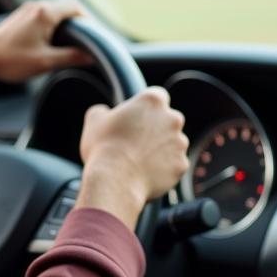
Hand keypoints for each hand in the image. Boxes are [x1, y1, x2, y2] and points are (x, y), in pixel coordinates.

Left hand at [0, 0, 91, 88]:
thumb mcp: (46, 62)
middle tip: (84, 40)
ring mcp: (26, 11)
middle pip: (64, 9)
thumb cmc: (11, 60)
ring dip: (63, 25)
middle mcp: (36, 7)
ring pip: (52, 12)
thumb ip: (71, 57)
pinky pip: (41, 16)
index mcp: (45, 14)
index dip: (88, 20)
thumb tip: (91, 57)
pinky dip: (51, 25)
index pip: (75, 8)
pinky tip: (50, 42)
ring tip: (68, 43)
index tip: (94, 34)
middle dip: (76, 24)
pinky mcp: (19, 18)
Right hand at [76, 87, 189, 229]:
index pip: (157, 96)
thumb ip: (102, 110)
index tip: (137, 118)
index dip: (146, 108)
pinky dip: (164, 169)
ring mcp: (180, 143)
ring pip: (174, 144)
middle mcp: (173, 118)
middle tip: (137, 142)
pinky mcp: (181, 165)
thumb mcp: (94, 121)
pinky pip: (174, 165)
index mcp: (153, 101)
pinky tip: (146, 173)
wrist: (115, 180)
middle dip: (157, 129)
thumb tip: (103, 112)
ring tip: (139, 161)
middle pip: (169, 120)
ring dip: (161, 149)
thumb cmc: (103, 147)